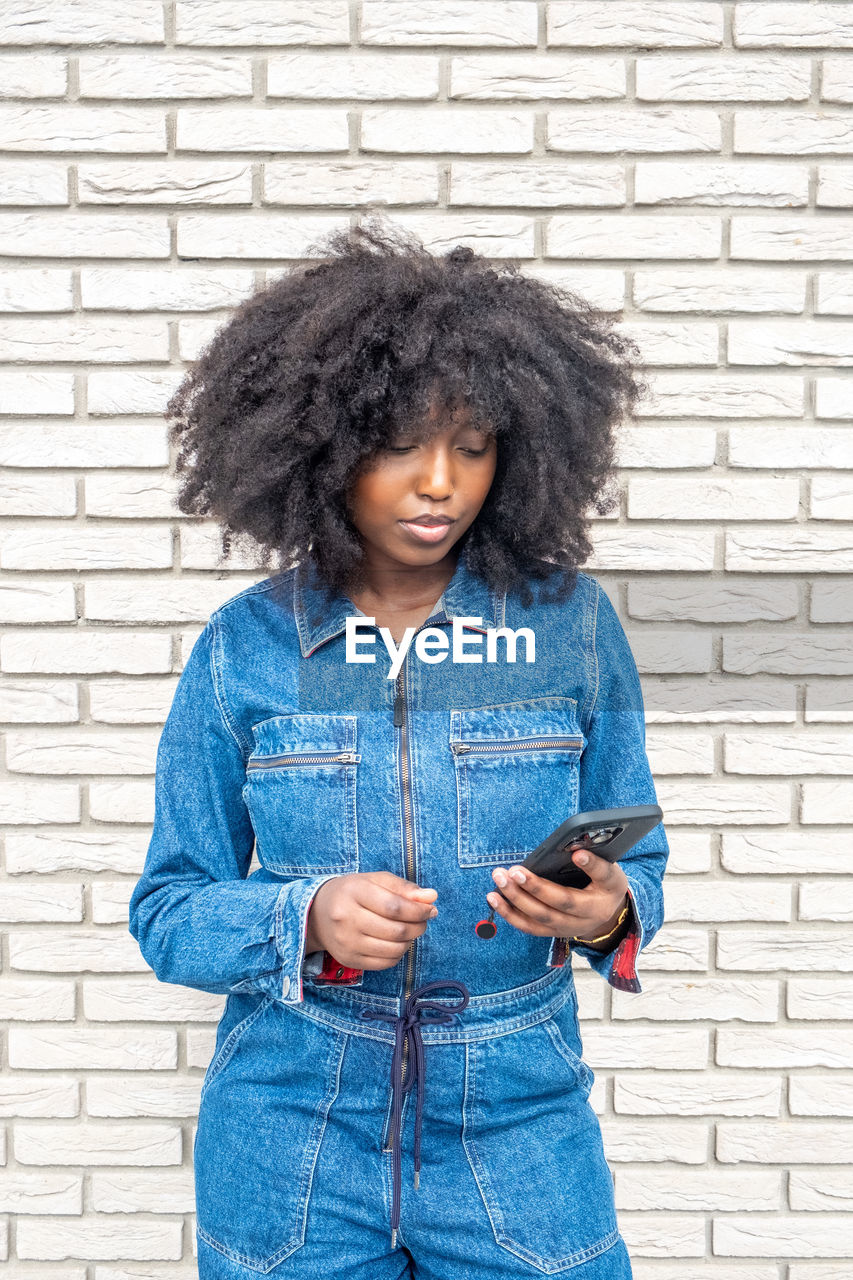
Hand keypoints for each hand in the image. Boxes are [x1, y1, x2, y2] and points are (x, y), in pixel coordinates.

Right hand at [306, 871, 438, 970]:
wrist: (317, 914)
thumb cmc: (352, 893)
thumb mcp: (376, 880)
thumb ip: (404, 888)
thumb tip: (431, 897)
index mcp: (354, 892)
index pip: (394, 907)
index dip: (419, 910)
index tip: (430, 909)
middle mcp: (346, 919)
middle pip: (396, 930)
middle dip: (418, 926)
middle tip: (423, 920)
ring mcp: (346, 942)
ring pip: (393, 949)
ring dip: (410, 941)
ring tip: (408, 930)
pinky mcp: (349, 959)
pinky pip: (385, 963)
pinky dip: (398, 954)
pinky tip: (395, 942)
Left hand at [486, 847, 628, 943]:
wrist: (605, 916)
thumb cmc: (604, 887)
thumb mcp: (609, 872)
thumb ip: (596, 862)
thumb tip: (576, 849)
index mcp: (605, 894)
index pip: (601, 878)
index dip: (591, 866)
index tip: (578, 854)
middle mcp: (586, 916)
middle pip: (560, 903)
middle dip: (535, 887)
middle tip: (515, 870)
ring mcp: (566, 927)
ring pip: (539, 917)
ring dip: (515, 899)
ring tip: (499, 879)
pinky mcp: (551, 931)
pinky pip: (528, 926)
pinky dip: (509, 913)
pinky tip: (494, 897)